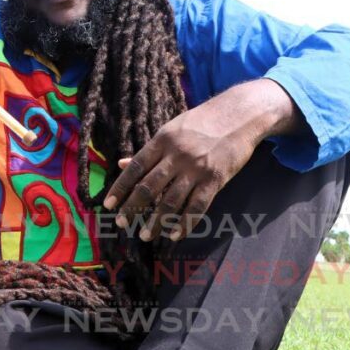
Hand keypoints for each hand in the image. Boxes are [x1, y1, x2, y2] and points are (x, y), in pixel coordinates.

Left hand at [102, 81, 294, 241]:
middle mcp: (176, 155)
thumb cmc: (202, 122)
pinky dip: (185, 224)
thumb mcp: (171, 129)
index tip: (109, 205)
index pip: (135, 168)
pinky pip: (197, 207)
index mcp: (162, 140)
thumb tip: (121, 164)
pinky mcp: (215, 179)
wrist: (240, 114)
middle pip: (149, 187)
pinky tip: (175, 235)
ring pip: (171, 201)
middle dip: (132, 208)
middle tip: (121, 223)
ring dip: (156, 222)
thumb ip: (148, 150)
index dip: (120, 188)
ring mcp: (196, 168)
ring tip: (145, 236)